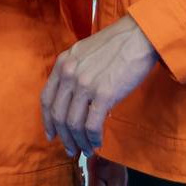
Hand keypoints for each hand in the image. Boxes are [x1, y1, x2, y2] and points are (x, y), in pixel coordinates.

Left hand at [40, 15, 158, 155]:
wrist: (138, 36)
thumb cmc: (115, 44)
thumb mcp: (84, 52)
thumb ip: (74, 72)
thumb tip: (73, 99)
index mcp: (63, 63)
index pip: (46, 99)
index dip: (47, 121)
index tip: (51, 134)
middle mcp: (69, 74)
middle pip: (58, 115)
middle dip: (63, 137)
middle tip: (70, 150)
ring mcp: (85, 84)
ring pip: (74, 124)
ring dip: (79, 141)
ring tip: (86, 150)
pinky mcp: (104, 94)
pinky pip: (92, 125)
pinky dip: (92, 138)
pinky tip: (97, 143)